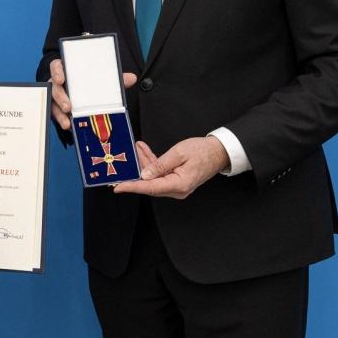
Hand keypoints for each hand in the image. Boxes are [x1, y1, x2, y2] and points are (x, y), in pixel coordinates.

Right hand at [48, 58, 136, 129]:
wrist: (83, 94)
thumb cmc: (89, 83)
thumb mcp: (100, 79)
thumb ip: (114, 79)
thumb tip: (132, 78)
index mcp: (68, 71)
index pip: (57, 66)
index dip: (57, 71)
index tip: (61, 78)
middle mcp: (59, 83)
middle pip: (54, 87)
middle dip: (60, 97)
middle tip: (68, 107)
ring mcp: (56, 96)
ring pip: (53, 103)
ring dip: (59, 113)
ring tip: (67, 122)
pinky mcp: (57, 108)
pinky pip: (56, 114)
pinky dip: (62, 120)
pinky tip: (68, 126)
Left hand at [113, 138, 228, 198]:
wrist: (218, 152)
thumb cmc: (203, 151)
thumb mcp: (179, 153)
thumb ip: (160, 165)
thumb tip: (145, 175)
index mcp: (179, 184)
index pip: (151, 188)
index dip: (133, 187)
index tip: (119, 187)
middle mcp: (178, 189)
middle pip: (150, 183)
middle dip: (137, 171)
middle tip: (125, 161)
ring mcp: (177, 186)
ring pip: (154, 178)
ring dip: (145, 164)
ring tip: (137, 148)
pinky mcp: (176, 181)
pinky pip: (160, 174)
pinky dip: (152, 164)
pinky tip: (145, 151)